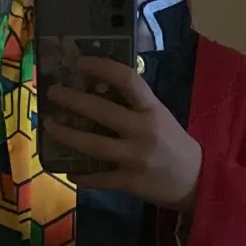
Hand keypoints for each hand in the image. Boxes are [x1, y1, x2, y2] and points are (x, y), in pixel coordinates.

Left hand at [43, 57, 202, 212]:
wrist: (196, 181)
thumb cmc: (173, 144)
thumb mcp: (160, 116)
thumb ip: (134, 105)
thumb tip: (96, 89)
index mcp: (152, 110)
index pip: (127, 80)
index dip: (102, 67)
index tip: (80, 62)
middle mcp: (144, 131)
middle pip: (102, 111)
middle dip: (72, 100)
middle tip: (53, 93)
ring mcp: (135, 158)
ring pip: (93, 145)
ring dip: (67, 135)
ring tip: (49, 126)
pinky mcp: (130, 182)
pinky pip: (97, 179)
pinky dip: (80, 175)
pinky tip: (66, 169)